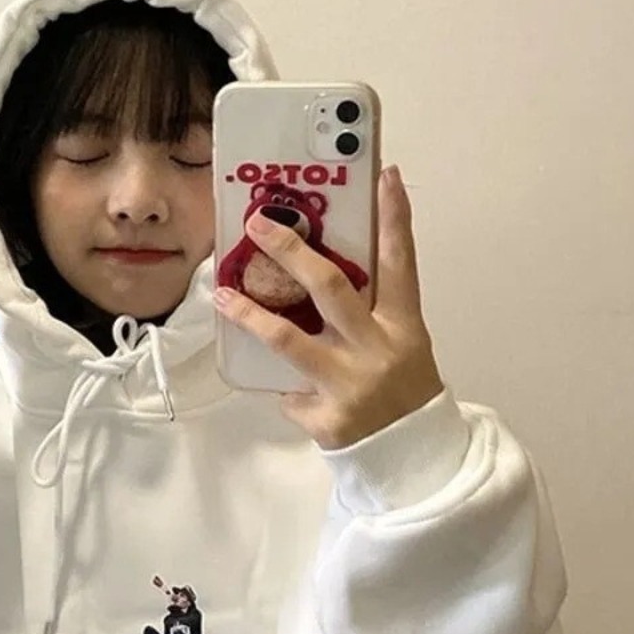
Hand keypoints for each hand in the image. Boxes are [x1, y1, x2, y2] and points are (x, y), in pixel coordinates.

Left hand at [213, 165, 444, 450]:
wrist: (411, 457)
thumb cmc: (401, 390)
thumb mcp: (401, 345)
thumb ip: (370, 312)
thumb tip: (314, 271)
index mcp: (404, 327)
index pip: (401, 263)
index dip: (394, 219)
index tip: (384, 176)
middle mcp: (377, 349)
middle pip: (330, 288)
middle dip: (290, 251)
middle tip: (259, 223)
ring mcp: (349, 384)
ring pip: (288, 340)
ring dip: (249, 314)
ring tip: (222, 296)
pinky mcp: (325, 417)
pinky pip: (288, 392)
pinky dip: (283, 388)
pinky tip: (287, 391)